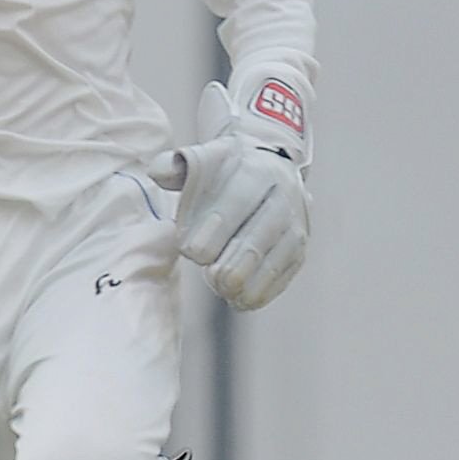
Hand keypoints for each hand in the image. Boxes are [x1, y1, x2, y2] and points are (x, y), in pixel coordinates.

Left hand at [163, 83, 310, 310]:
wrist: (269, 165)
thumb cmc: (223, 171)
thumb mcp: (200, 159)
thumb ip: (174, 167)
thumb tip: (159, 173)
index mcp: (255, 171)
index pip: (236, 203)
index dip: (214, 231)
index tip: (191, 251)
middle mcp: (283, 196)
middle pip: (260, 235)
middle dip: (233, 261)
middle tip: (211, 277)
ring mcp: (296, 223)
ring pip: (277, 257)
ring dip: (250, 280)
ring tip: (225, 291)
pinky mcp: (299, 247)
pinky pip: (285, 272)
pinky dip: (265, 290)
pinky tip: (243, 300)